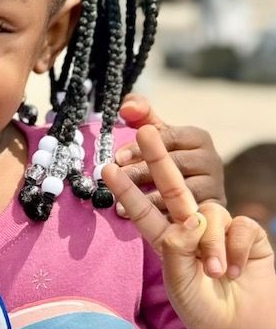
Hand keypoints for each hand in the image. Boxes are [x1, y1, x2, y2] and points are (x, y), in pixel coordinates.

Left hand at [104, 125, 275, 328]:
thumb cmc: (205, 312)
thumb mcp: (180, 284)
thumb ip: (177, 250)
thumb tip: (188, 219)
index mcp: (166, 241)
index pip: (143, 210)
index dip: (128, 189)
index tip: (109, 167)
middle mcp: (190, 230)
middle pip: (174, 188)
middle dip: (159, 159)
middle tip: (146, 131)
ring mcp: (220, 230)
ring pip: (211, 214)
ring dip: (213, 244)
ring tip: (215, 273)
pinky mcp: (248, 235)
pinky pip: (241, 226)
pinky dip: (238, 249)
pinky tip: (237, 271)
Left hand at [115, 95, 224, 210]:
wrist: (198, 196)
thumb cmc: (173, 158)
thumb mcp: (160, 135)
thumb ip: (142, 116)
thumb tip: (126, 106)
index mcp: (198, 137)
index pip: (169, 137)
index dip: (141, 147)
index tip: (117, 157)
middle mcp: (211, 159)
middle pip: (173, 165)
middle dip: (140, 173)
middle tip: (113, 180)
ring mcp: (214, 186)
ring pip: (179, 192)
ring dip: (148, 199)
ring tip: (120, 206)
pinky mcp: (212, 210)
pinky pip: (185, 215)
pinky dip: (161, 218)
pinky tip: (141, 222)